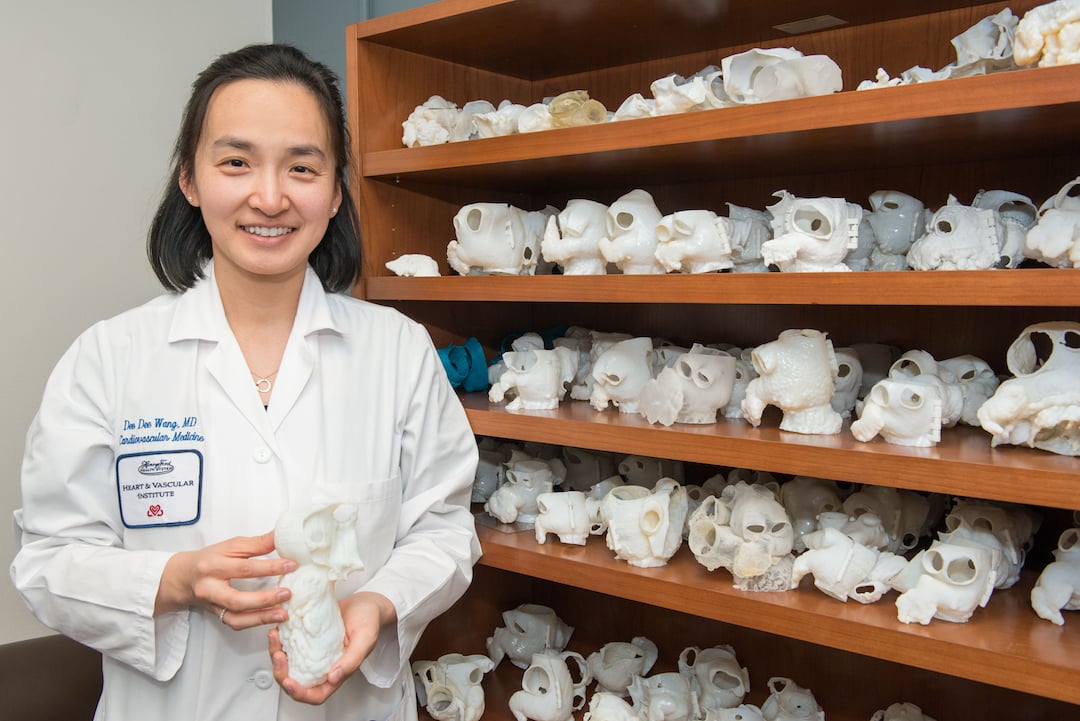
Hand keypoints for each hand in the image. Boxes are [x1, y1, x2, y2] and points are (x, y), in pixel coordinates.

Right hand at [154, 532, 296, 629]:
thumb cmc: (209, 559)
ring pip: (235, 618)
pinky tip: (271, 619)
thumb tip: (280, 536)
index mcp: (213, 566)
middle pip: (237, 599)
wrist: (184, 577)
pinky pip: (235, 624)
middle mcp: (210, 588)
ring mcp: (213, 605)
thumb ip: (256, 543)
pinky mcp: (217, 615)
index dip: (270, 567)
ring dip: (261, 617)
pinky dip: (254, 623)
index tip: (291, 565)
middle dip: (264, 599)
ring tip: (283, 613)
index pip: (244, 568)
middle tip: (287, 593)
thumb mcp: (230, 546)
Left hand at [270, 591, 395, 704]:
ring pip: (289, 664)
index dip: (299, 693)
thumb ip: (352, 660)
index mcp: (337, 672)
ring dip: (277, 655)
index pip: (316, 694)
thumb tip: (333, 678)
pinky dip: (280, 640)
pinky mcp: (307, 639)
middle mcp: (322, 666)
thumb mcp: (365, 639)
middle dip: (282, 672)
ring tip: (274, 638)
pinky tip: (278, 629)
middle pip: (296, 681)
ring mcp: (313, 653)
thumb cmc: (369, 620)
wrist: (366, 602)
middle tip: (278, 655)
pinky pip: (290, 645)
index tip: (289, 681)